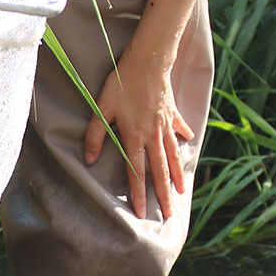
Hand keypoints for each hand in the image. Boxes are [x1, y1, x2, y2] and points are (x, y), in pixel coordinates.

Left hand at [81, 34, 194, 220]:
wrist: (148, 61)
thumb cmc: (122, 83)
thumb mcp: (102, 108)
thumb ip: (94, 135)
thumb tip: (88, 159)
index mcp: (135, 137)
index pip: (137, 172)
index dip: (139, 194)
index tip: (144, 212)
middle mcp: (153, 136)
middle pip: (160, 171)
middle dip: (164, 194)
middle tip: (170, 213)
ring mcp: (165, 125)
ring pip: (173, 155)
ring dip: (177, 174)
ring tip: (182, 190)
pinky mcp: (171, 112)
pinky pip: (179, 128)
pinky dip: (184, 136)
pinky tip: (188, 143)